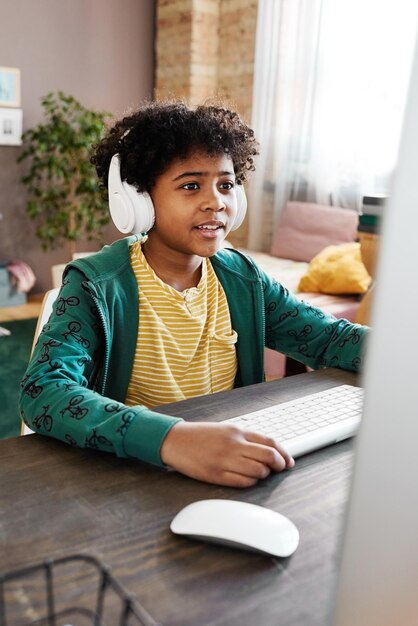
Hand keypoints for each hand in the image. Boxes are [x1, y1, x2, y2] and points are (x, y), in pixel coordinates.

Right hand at [160, 421, 294, 487]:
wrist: (175, 441)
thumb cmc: (201, 436)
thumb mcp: (225, 429)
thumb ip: (246, 438)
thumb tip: (269, 450)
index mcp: (237, 431)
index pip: (270, 442)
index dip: (284, 453)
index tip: (289, 461)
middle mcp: (234, 444)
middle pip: (269, 457)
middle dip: (279, 465)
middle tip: (279, 469)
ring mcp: (225, 460)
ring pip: (258, 472)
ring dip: (263, 475)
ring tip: (259, 473)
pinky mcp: (216, 474)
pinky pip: (243, 482)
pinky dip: (250, 483)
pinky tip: (247, 479)